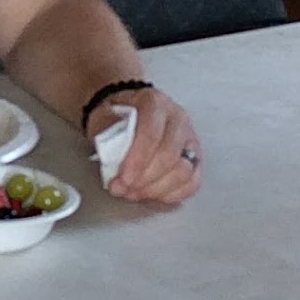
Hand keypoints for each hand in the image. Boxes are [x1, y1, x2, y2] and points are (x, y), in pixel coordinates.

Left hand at [91, 87, 200, 205]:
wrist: (128, 115)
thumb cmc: (117, 117)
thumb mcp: (104, 117)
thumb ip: (107, 133)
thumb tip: (113, 158)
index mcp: (156, 103)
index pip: (152, 134)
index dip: (138, 161)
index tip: (122, 179)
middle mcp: (178, 119)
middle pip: (170, 156)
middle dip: (144, 179)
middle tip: (123, 189)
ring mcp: (190, 140)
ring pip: (184, 172)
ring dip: (156, 189)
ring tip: (134, 193)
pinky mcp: (195, 159)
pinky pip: (192, 183)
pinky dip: (172, 194)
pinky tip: (152, 195)